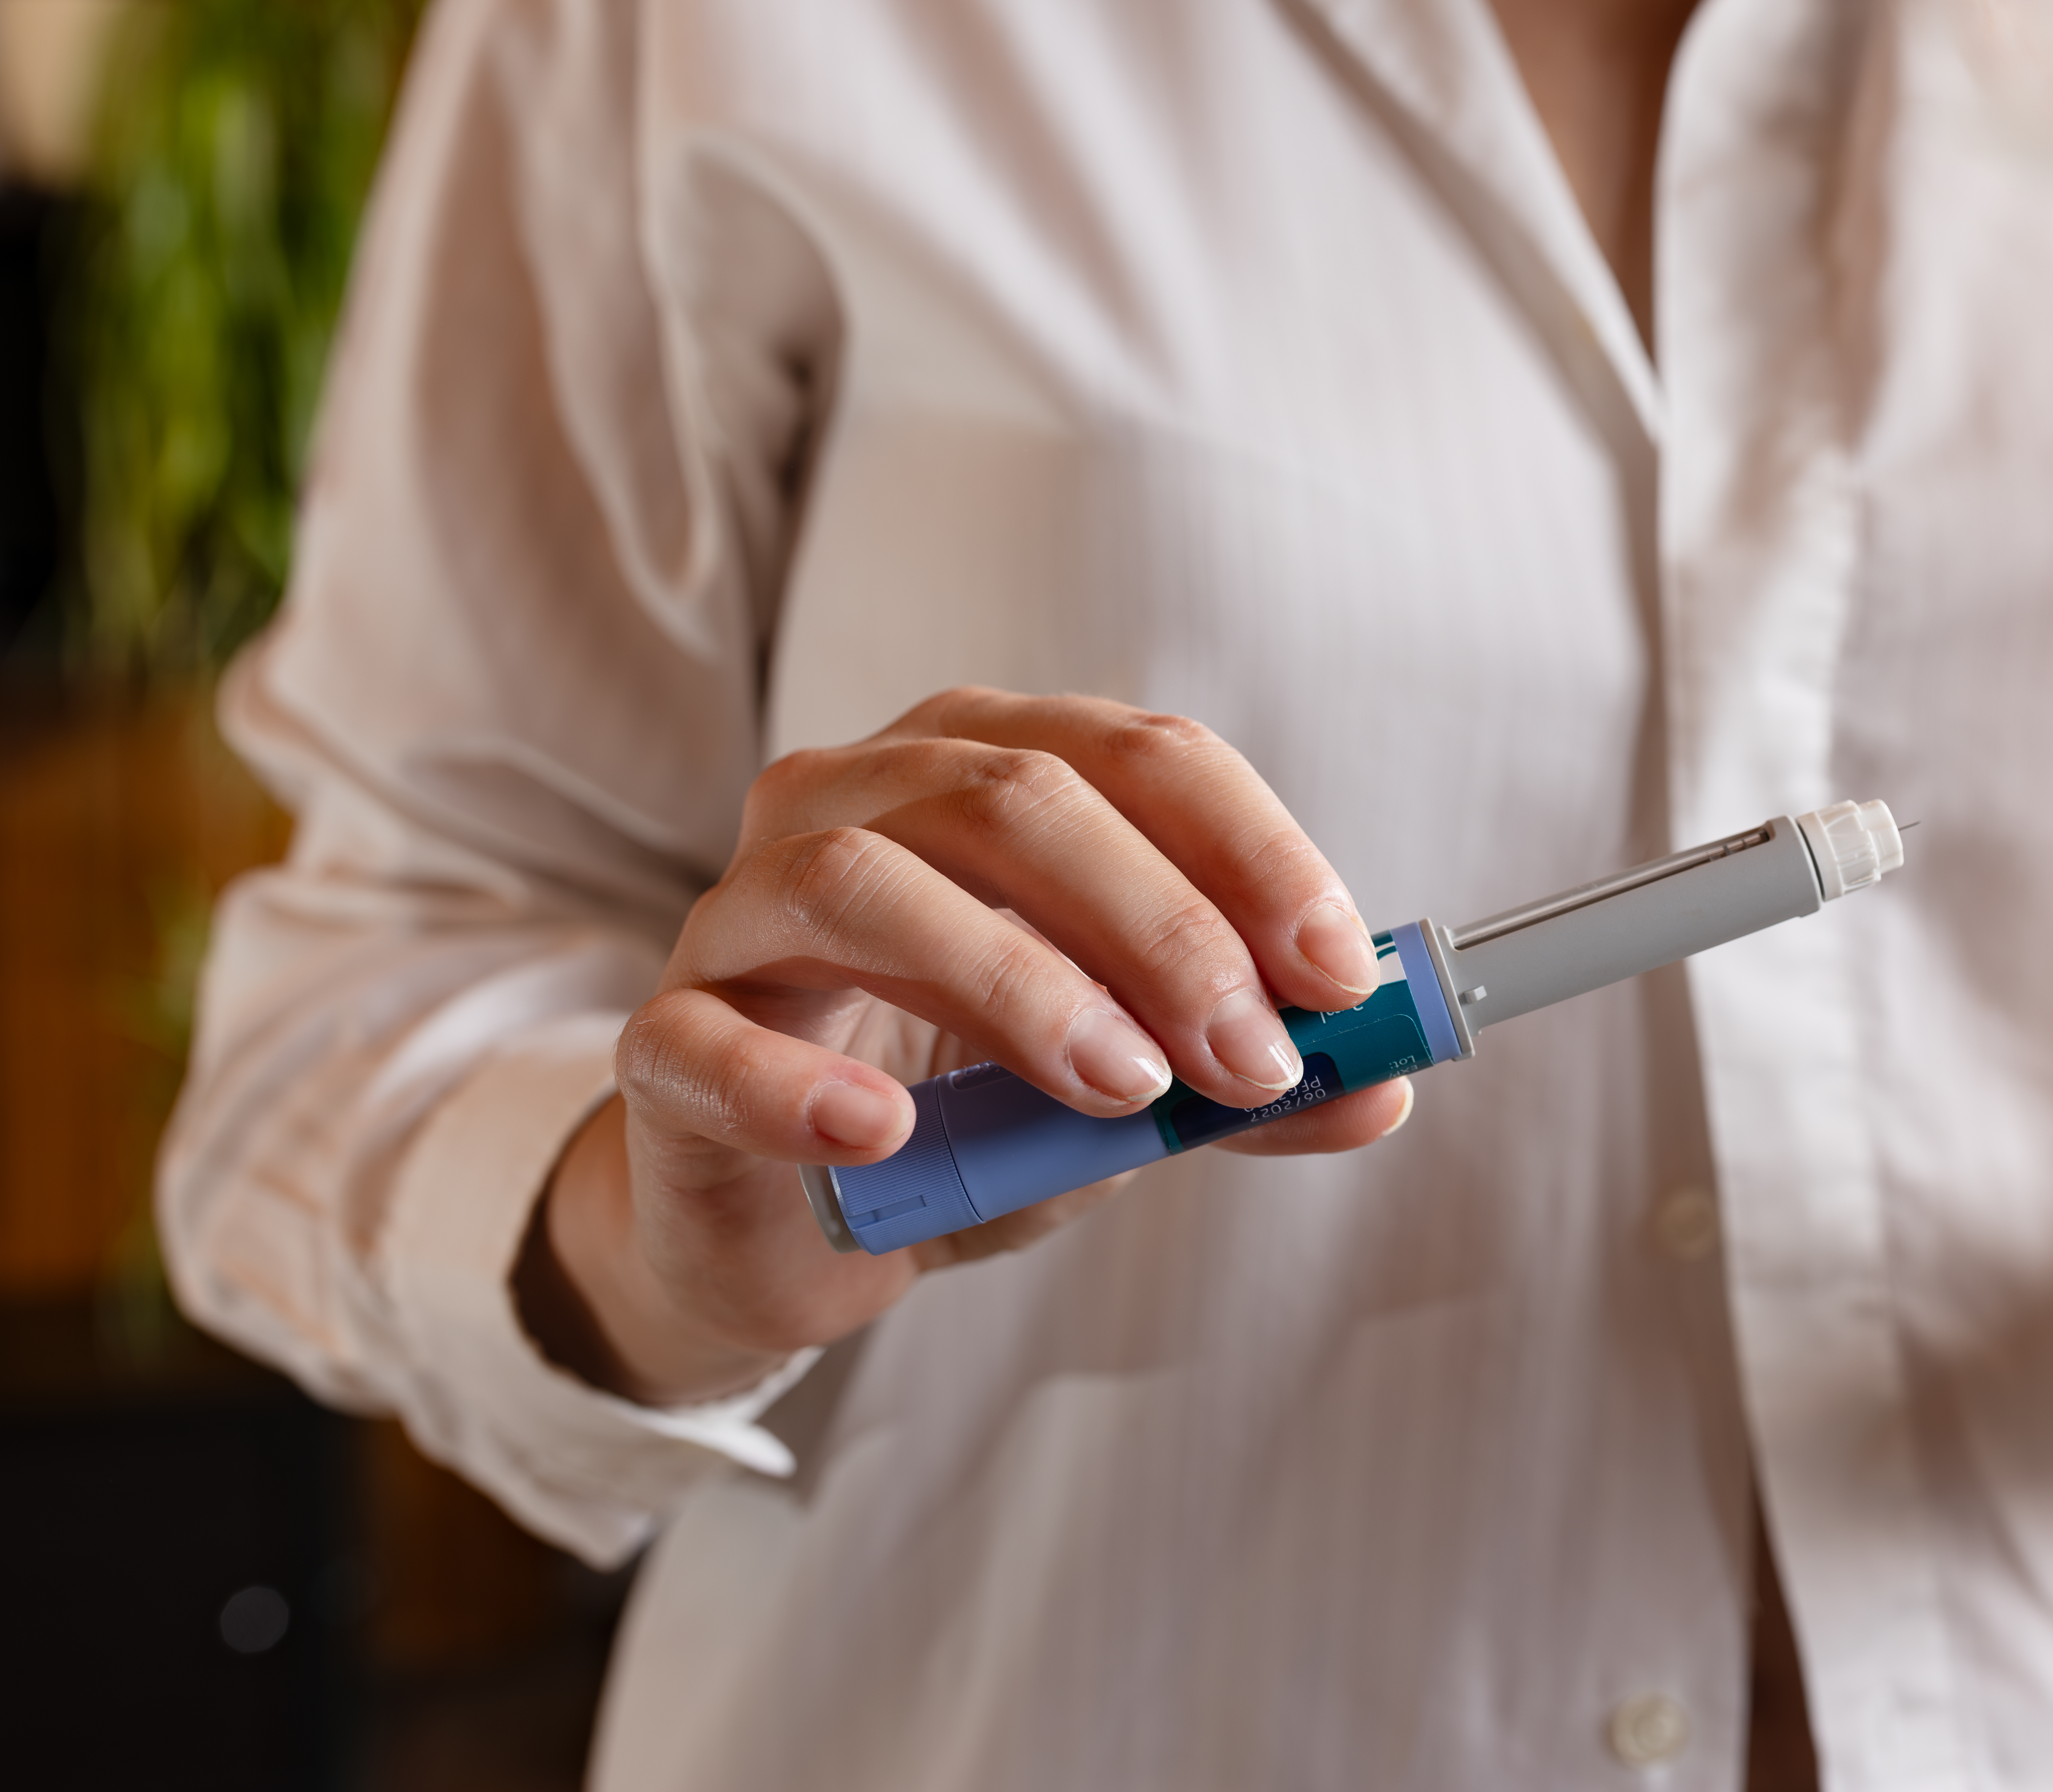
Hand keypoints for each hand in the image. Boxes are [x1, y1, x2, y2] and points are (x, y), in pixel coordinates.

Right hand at [515, 689, 1412, 1405]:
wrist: (799, 1218)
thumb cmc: (970, 1109)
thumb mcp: (1133, 1090)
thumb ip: (1243, 1083)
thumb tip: (1383, 1087)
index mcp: (988, 772)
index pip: (1139, 758)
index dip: (1252, 856)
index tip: (1341, 976)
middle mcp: (858, 800)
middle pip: (1016, 802)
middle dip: (1161, 929)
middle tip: (1250, 1060)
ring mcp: (744, 911)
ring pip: (868, 881)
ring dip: (1016, 984)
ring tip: (1122, 1091)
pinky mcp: (669, 1040)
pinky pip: (710, 1039)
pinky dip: (802, 1084)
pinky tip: (887, 1137)